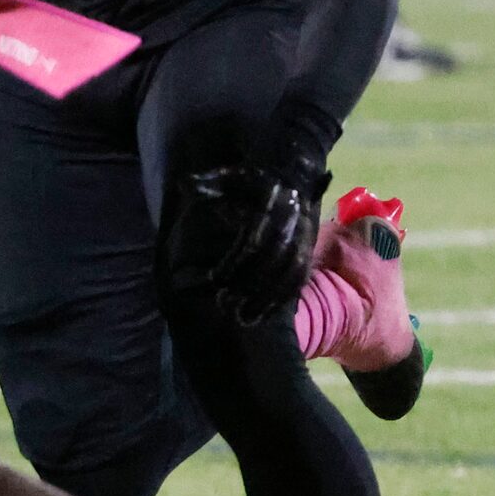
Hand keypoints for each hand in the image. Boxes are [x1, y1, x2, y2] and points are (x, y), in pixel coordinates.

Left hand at [161, 163, 326, 325]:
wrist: (294, 179)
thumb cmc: (254, 181)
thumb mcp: (231, 176)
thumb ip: (208, 182)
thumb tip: (185, 184)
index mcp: (273, 206)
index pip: (255, 240)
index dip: (235, 262)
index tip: (214, 280)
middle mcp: (294, 225)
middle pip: (274, 262)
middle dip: (250, 285)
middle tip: (224, 304)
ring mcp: (305, 242)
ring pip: (290, 275)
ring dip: (267, 299)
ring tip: (242, 320)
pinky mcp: (309, 255)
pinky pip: (299, 282)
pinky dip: (282, 300)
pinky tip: (263, 317)